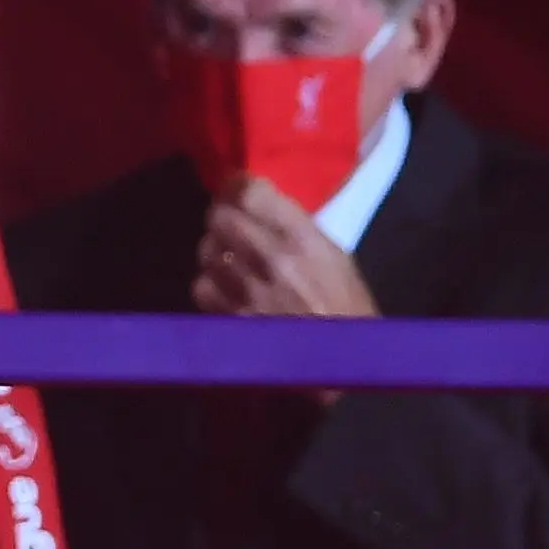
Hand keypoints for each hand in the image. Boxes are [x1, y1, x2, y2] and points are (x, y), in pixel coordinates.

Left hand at [193, 176, 377, 321]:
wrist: (344, 362)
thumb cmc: (346, 306)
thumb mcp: (333, 255)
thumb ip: (293, 227)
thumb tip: (254, 204)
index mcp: (304, 239)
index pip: (250, 192)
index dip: (235, 186)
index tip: (234, 189)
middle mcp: (272, 258)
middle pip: (219, 217)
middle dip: (221, 217)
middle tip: (228, 223)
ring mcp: (249, 290)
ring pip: (206, 250)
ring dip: (214, 250)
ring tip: (231, 258)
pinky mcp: (231, 318)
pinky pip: (202, 286)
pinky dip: (210, 284)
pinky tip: (227, 288)